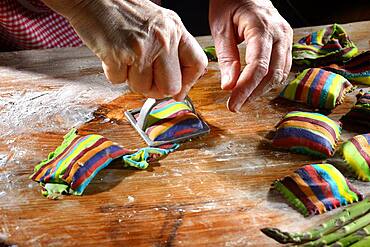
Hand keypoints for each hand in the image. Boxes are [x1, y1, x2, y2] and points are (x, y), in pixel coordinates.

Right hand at [42, 0, 207, 99]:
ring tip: (125, 58)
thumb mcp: (158, 23)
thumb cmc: (123, 11)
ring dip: (131, 79)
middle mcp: (162, 39)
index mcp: (175, 29)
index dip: (188, 83)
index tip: (178, 92)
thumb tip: (177, 89)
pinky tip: (113, 55)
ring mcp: (141, 48)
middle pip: (170, 87)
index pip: (196, 64)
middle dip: (156, 88)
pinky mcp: (118, 56)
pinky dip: (114, 73)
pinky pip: (119, 82)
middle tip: (144, 77)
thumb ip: (171, 50)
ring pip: (143, 88)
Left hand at [209, 0, 292, 111]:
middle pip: (272, 73)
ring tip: (242, 99)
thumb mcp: (221, 29)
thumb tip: (229, 86)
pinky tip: (254, 88)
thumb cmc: (230, 3)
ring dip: (262, 90)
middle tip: (235, 106)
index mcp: (262, 27)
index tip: (233, 104)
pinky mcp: (286, 43)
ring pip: (280, 74)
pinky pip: (282, 68)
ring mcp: (287, 38)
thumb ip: (227, 58)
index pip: (258, 66)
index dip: (246, 89)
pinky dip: (269, 81)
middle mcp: (280, 34)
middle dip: (253, 94)